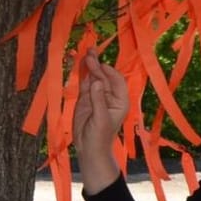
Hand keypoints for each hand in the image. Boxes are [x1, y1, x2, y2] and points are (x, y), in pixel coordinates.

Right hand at [73, 52, 129, 190]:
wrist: (89, 148)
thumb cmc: (100, 136)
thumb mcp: (100, 118)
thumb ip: (98, 99)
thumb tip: (95, 81)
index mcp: (119, 100)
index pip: (116, 81)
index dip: (109, 72)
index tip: (99, 65)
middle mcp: (109, 95)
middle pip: (104, 77)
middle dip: (97, 65)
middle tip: (90, 52)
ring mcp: (97, 96)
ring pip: (94, 78)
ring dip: (90, 66)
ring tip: (86, 52)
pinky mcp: (85, 99)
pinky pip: (85, 83)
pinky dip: (82, 74)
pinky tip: (80, 63)